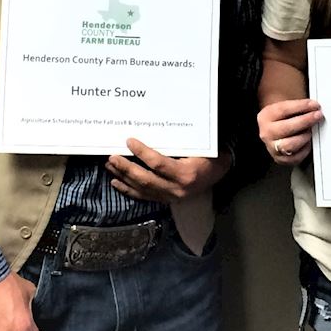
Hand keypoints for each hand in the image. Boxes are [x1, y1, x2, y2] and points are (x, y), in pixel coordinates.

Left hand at [106, 139, 230, 202]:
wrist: (219, 174)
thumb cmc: (209, 156)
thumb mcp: (199, 148)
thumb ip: (178, 143)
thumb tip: (153, 129)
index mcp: (186, 174)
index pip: (158, 164)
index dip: (142, 153)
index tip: (129, 141)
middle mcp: (177, 189)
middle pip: (146, 180)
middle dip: (126, 168)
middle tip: (112, 157)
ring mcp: (171, 197)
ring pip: (142, 189)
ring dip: (123, 178)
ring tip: (110, 166)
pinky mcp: (166, 200)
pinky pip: (144, 197)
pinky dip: (128, 190)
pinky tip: (116, 182)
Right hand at [257, 98, 322, 164]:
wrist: (276, 130)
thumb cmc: (284, 118)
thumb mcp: (287, 107)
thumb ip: (299, 107)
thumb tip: (315, 107)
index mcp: (266, 116)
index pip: (283, 110)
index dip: (301, 106)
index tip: (314, 105)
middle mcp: (266, 133)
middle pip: (286, 128)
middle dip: (305, 121)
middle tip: (317, 116)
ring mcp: (272, 147)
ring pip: (290, 145)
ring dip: (304, 136)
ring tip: (310, 130)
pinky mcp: (281, 159)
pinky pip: (296, 157)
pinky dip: (304, 149)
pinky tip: (307, 141)